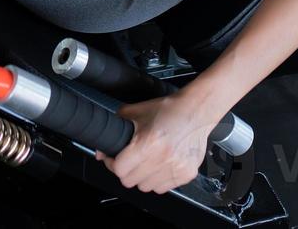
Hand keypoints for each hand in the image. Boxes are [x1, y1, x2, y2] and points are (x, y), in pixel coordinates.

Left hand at [93, 93, 213, 194]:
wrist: (196, 111)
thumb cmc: (168, 110)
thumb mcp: (136, 112)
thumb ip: (116, 127)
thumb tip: (101, 151)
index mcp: (148, 143)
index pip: (119, 169)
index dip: (112, 163)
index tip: (113, 159)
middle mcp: (162, 158)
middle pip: (130, 181)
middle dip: (126, 171)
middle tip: (130, 160)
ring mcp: (175, 168)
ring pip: (146, 187)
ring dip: (142, 177)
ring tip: (147, 161)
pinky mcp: (186, 174)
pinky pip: (163, 188)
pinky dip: (158, 179)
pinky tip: (160, 165)